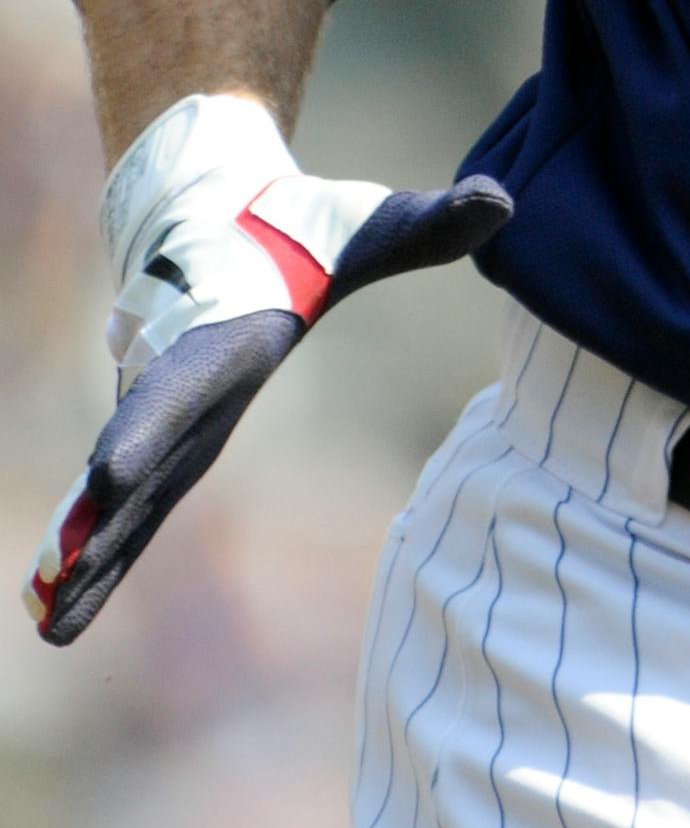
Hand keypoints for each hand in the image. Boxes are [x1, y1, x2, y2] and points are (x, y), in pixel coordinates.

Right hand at [26, 90, 509, 644]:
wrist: (215, 215)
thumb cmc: (304, 228)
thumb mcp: (371, 223)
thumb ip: (434, 223)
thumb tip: (502, 203)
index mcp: (227, 339)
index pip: (184, 386)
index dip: (146, 427)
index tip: (107, 474)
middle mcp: (182, 384)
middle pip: (138, 462)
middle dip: (99, 524)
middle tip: (53, 582)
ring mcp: (163, 418)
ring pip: (123, 500)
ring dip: (88, 560)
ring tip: (48, 624)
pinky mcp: (159, 443)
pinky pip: (123, 510)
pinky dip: (92, 558)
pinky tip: (58, 617)